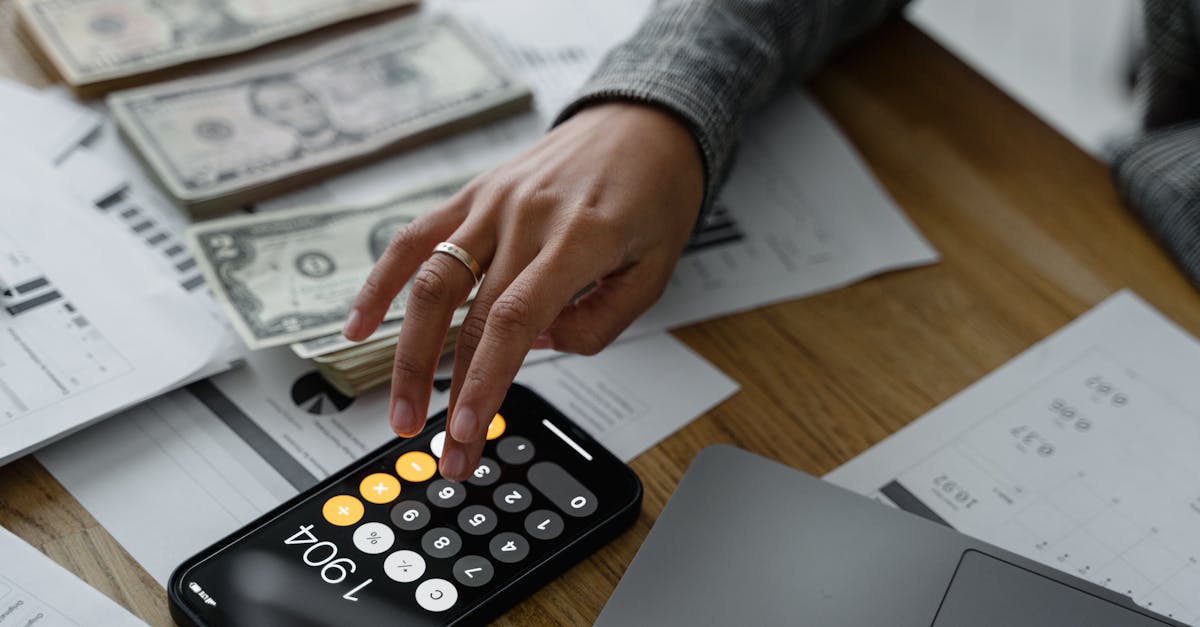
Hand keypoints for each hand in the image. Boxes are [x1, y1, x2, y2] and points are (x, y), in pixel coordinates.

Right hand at [344, 102, 703, 479]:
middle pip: (467, 314)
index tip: (466, 432)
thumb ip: (598, 322)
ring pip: (429, 282)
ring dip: (408, 353)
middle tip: (438, 450)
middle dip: (448, 393)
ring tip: (398, 409)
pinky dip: (381, 282)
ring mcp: (492, 202)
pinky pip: (415, 238)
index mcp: (578, 239)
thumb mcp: (654, 271)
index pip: (513, 321)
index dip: (484, 381)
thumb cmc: (653, 195)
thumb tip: (534, 347)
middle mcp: (526, 217)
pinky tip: (359, 326)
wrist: (640, 122)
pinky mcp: (472, 194)